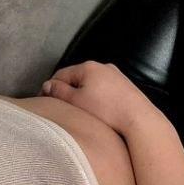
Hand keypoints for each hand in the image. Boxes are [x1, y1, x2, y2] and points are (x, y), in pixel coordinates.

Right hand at [41, 60, 163, 137]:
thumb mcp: (76, 101)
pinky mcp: (125, 86)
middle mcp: (103, 66)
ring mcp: (116, 75)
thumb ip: (59, 91)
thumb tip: (47, 84)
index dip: (50, 88)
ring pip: (91, 84)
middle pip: (77, 77)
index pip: (61, 74)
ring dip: (82, 95)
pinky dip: (97, 98)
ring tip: (79, 112)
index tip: (45, 102)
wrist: (138, 118)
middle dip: (67, 91)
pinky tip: (97, 111)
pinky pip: (104, 90)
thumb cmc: (105, 110)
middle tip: (61, 108)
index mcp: (88, 66)